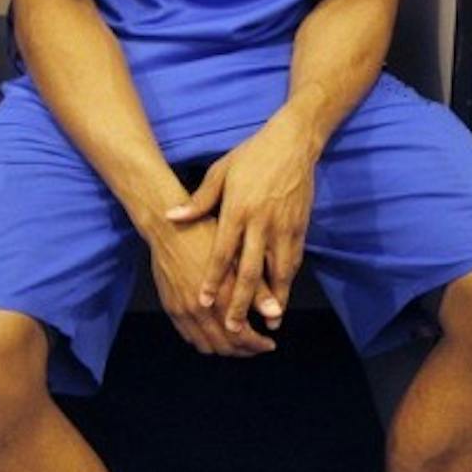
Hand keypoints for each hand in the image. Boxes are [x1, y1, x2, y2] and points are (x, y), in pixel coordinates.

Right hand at [146, 215, 276, 357]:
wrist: (168, 226)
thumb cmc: (205, 234)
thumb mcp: (237, 257)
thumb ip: (256, 289)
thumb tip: (276, 314)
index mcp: (220, 295)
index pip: (242, 336)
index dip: (258, 344)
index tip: (268, 343)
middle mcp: (200, 307)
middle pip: (225, 346)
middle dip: (244, 351)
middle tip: (257, 346)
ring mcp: (182, 309)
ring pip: (206, 345)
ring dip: (224, 349)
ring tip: (238, 342)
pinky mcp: (170, 306)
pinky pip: (188, 335)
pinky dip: (203, 341)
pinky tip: (214, 333)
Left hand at [165, 111, 317, 334]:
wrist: (291, 143)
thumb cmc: (250, 156)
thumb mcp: (220, 173)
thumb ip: (198, 201)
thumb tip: (171, 216)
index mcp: (237, 210)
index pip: (222, 252)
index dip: (213, 279)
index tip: (204, 302)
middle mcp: (261, 223)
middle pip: (250, 271)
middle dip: (242, 303)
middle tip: (234, 328)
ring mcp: (283, 227)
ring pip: (278, 271)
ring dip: (273, 299)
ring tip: (269, 323)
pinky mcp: (300, 227)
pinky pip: (293, 260)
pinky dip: (288, 281)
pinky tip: (283, 296)